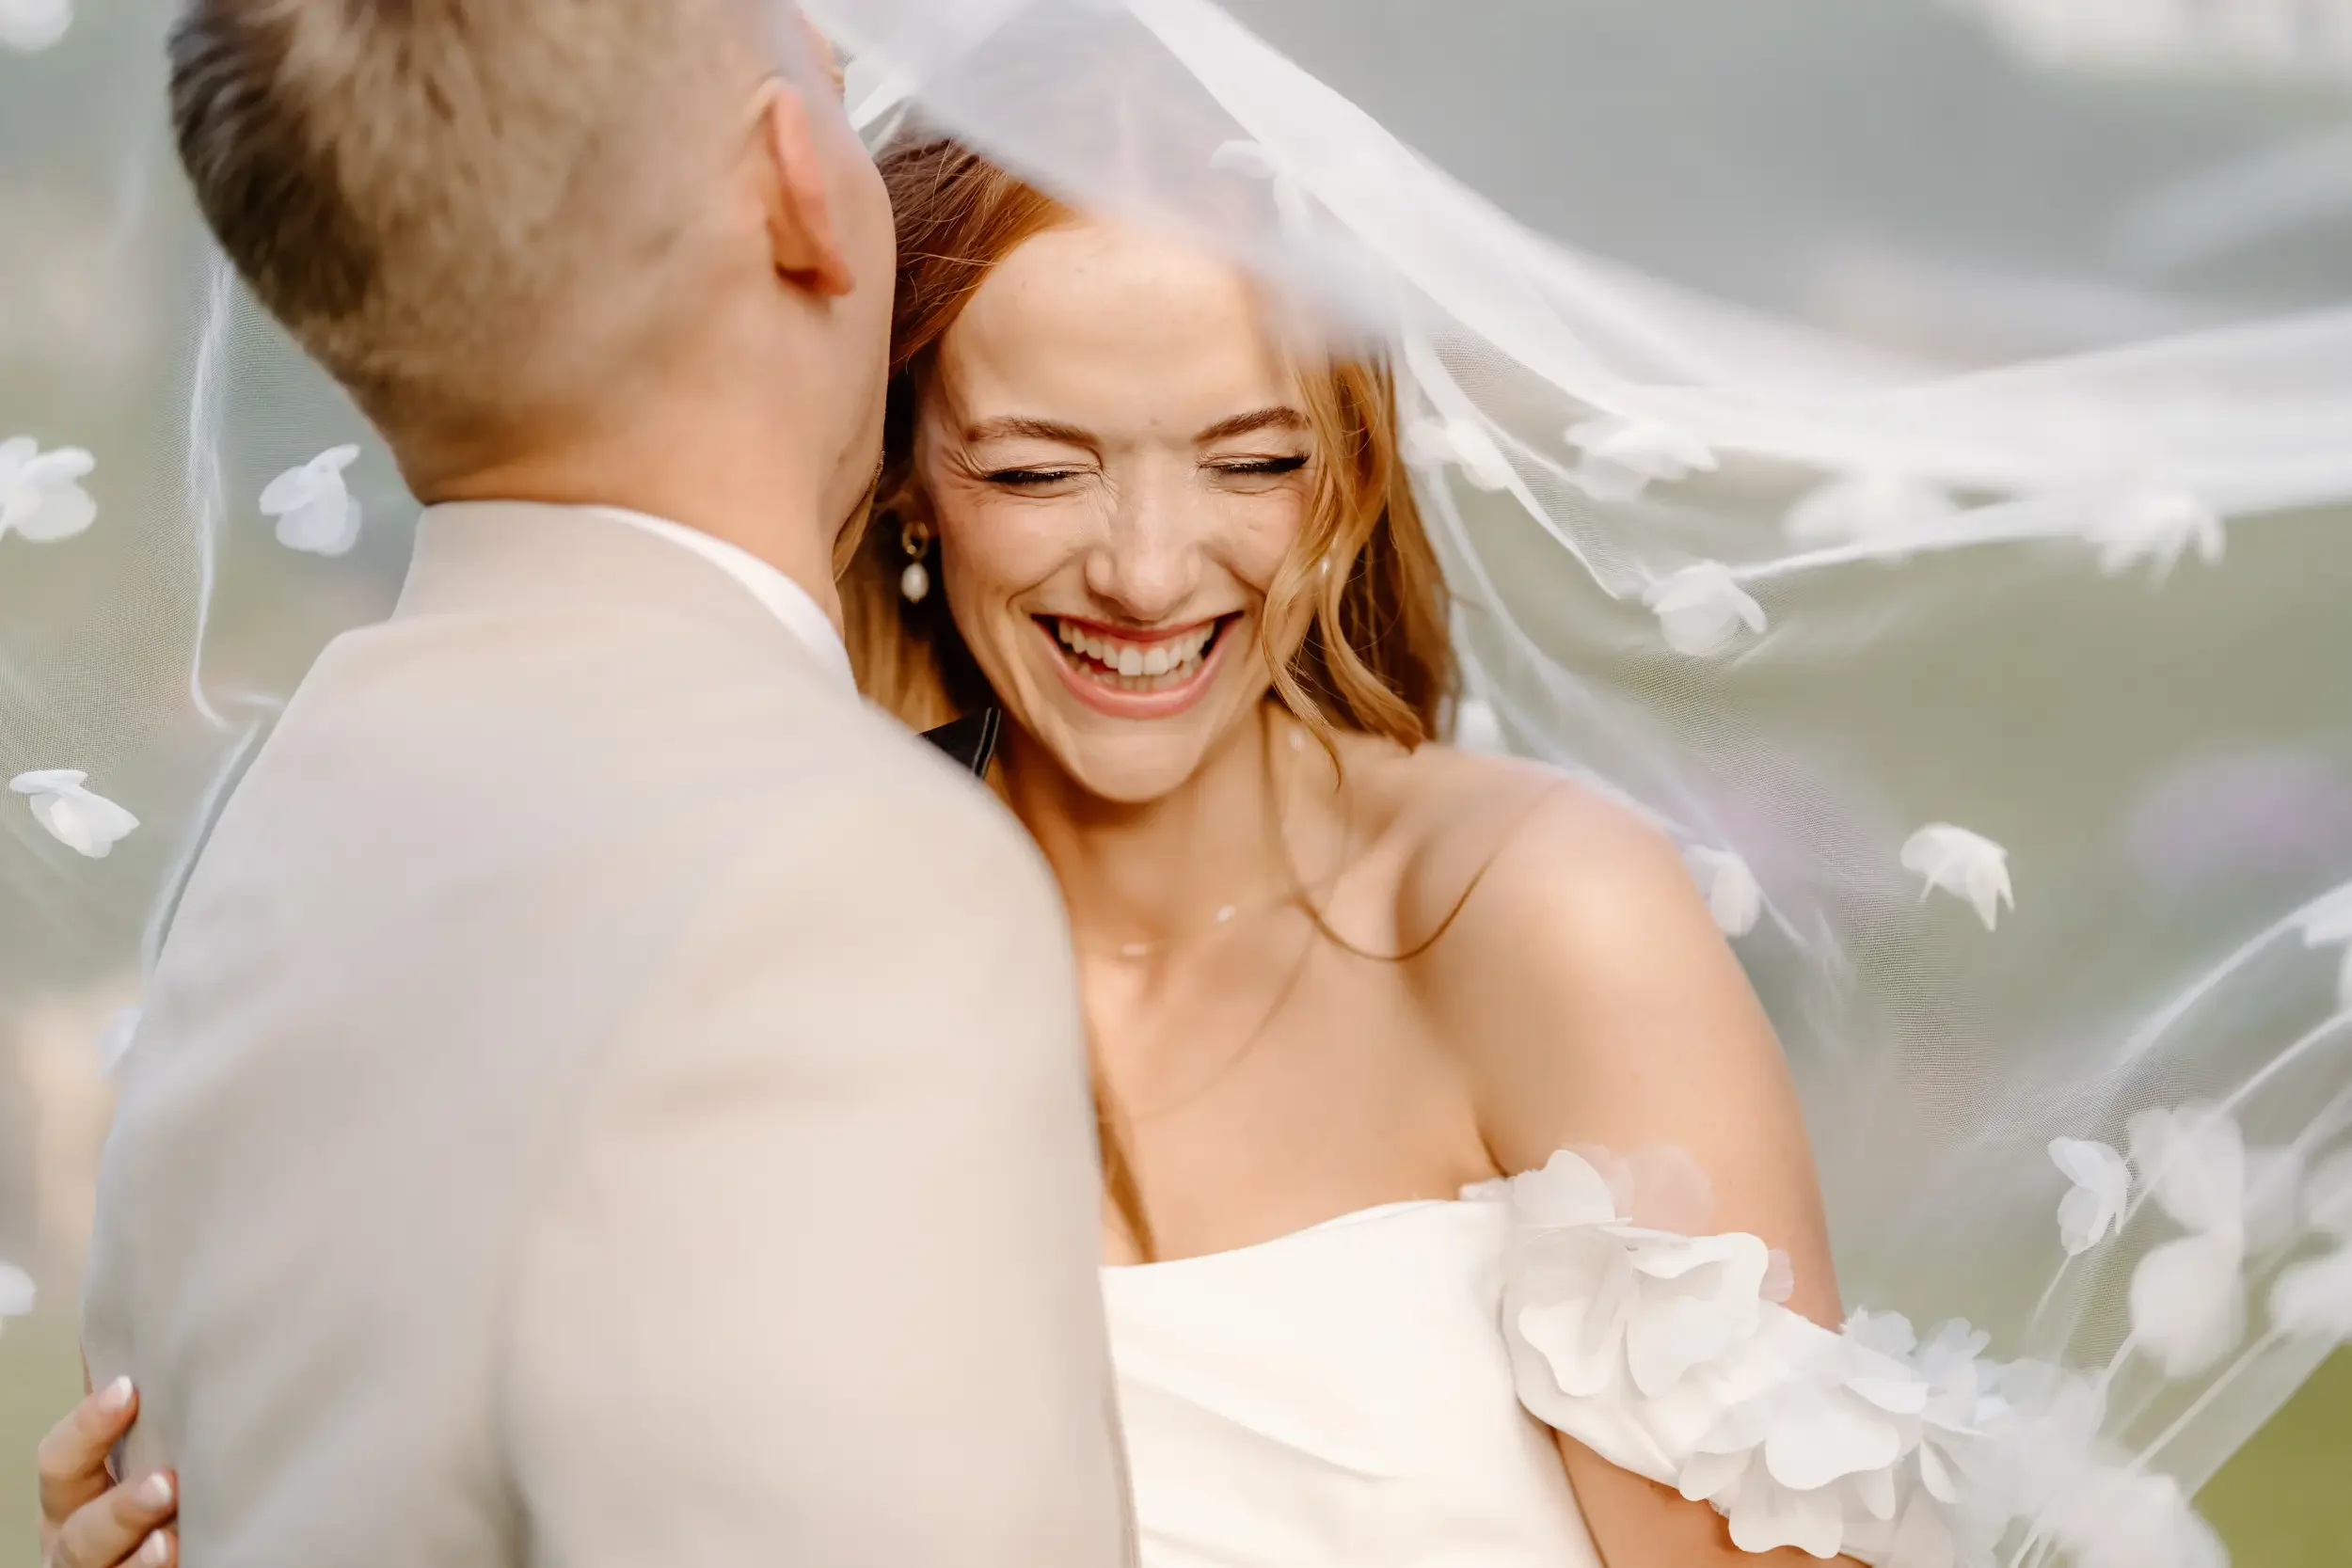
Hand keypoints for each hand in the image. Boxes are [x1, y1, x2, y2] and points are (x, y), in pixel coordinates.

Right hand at [36, 1378, 176, 1567]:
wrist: (169, 1547)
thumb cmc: (153, 1487)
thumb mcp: (134, 1454)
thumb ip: (133, 1410)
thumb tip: (149, 1321)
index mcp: (70, 1498)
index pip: (61, 1461)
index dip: (88, 1427)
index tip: (130, 1389)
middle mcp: (75, 1545)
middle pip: (82, 1531)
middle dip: (121, 1509)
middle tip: (167, 1481)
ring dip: (140, 1561)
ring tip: (172, 1541)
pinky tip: (187, 1560)